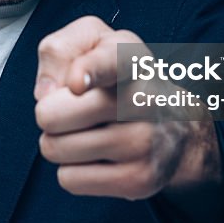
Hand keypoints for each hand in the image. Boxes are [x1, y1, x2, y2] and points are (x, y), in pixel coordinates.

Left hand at [33, 16, 223, 200]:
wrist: (178, 122)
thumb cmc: (118, 76)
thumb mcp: (93, 43)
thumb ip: (59, 50)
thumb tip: (45, 93)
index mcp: (129, 58)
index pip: (110, 61)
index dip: (89, 71)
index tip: (76, 83)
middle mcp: (143, 99)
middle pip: (52, 115)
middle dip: (48, 113)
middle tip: (70, 110)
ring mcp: (144, 142)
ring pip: (56, 149)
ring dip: (58, 142)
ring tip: (86, 131)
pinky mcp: (139, 180)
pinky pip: (70, 180)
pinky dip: (72, 170)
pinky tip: (97, 156)